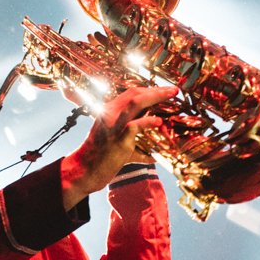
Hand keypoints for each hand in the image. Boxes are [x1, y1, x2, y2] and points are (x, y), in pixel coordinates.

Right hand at [60, 85, 177, 209]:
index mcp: (110, 111)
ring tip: (170, 95)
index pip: (131, 93)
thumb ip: (136, 146)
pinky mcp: (118, 140)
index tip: (164, 90)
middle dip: (156, 89)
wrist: (85, 170)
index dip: (149, 90)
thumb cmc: (102, 158)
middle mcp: (111, 113)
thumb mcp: (118, 144)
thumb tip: (154, 155)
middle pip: (135, 93)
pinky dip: (148, 121)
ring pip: (135, 102)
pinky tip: (159, 121)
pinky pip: (134, 126)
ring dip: (155, 96)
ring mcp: (114, 126)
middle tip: (174, 90)